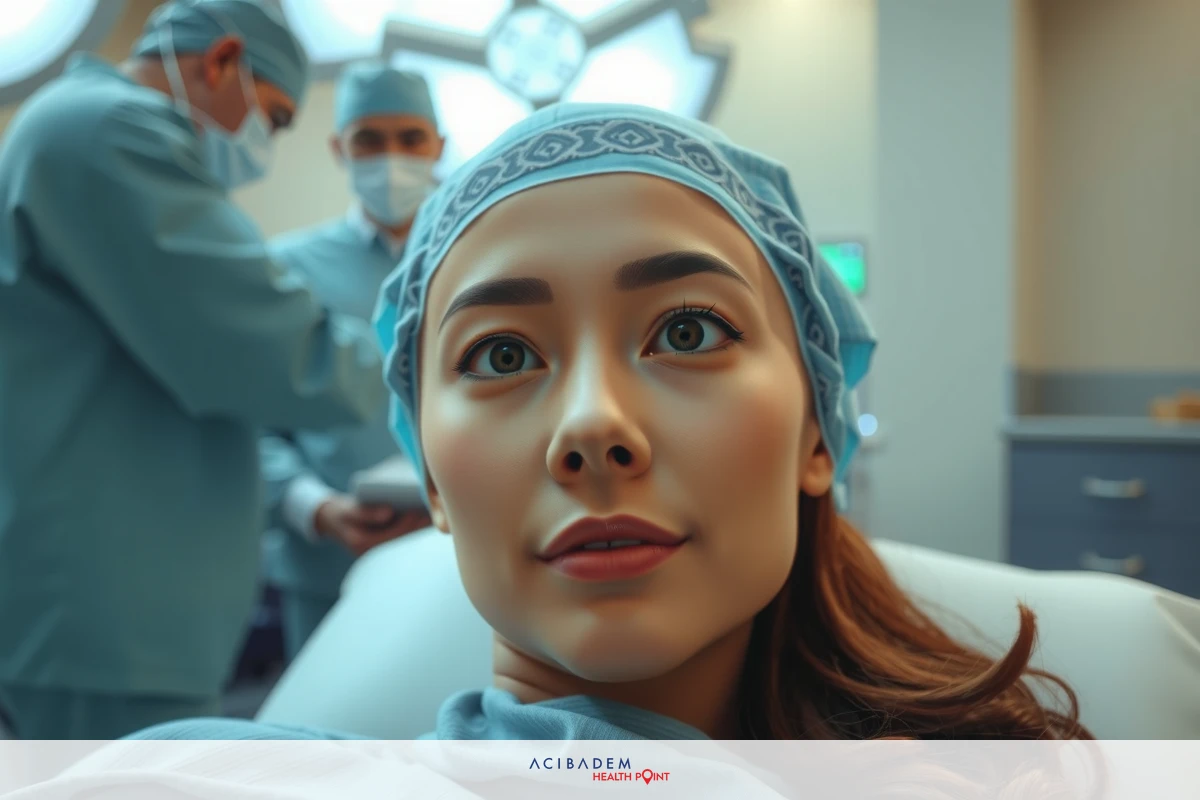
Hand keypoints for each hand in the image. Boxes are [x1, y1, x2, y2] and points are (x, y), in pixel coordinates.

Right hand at [314, 494, 431, 556]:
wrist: (331, 521)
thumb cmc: (341, 512)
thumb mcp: (349, 510)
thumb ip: (366, 513)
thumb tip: (389, 513)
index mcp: (360, 543)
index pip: (389, 535)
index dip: (405, 524)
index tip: (418, 511)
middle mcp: (370, 552)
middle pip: (398, 539)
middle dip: (414, 526)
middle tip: (429, 511)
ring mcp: (375, 552)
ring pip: (400, 541)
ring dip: (416, 529)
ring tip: (430, 515)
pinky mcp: (380, 548)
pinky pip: (398, 540)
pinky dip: (411, 530)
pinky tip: (423, 520)